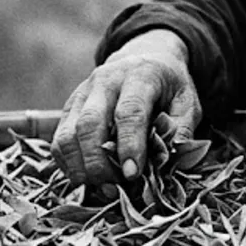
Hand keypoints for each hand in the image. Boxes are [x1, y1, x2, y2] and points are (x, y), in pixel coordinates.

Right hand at [53, 30, 201, 184]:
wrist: (144, 58)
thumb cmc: (168, 87)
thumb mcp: (187, 102)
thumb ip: (181, 130)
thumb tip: (167, 161)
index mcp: (140, 75)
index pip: (129, 112)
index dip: (129, 146)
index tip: (132, 175)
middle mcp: (105, 81)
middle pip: (90, 124)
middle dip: (99, 163)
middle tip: (115, 188)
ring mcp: (82, 94)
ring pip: (68, 134)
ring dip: (81, 168)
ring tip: (102, 187)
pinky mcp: (69, 108)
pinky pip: (58, 141)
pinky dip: (68, 165)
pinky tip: (88, 178)